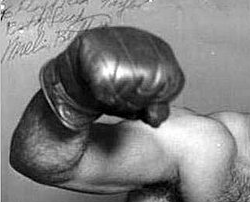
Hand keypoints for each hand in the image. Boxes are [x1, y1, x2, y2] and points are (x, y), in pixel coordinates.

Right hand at [40, 26, 184, 129]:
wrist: (76, 92)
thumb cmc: (112, 97)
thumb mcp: (142, 107)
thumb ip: (157, 111)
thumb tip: (156, 115)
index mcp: (154, 49)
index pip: (172, 78)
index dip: (159, 98)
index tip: (146, 104)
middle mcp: (135, 39)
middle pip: (153, 80)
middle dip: (141, 100)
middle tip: (126, 101)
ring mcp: (112, 39)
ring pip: (130, 80)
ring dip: (122, 99)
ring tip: (112, 97)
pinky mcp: (89, 45)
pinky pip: (104, 81)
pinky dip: (103, 95)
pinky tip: (100, 94)